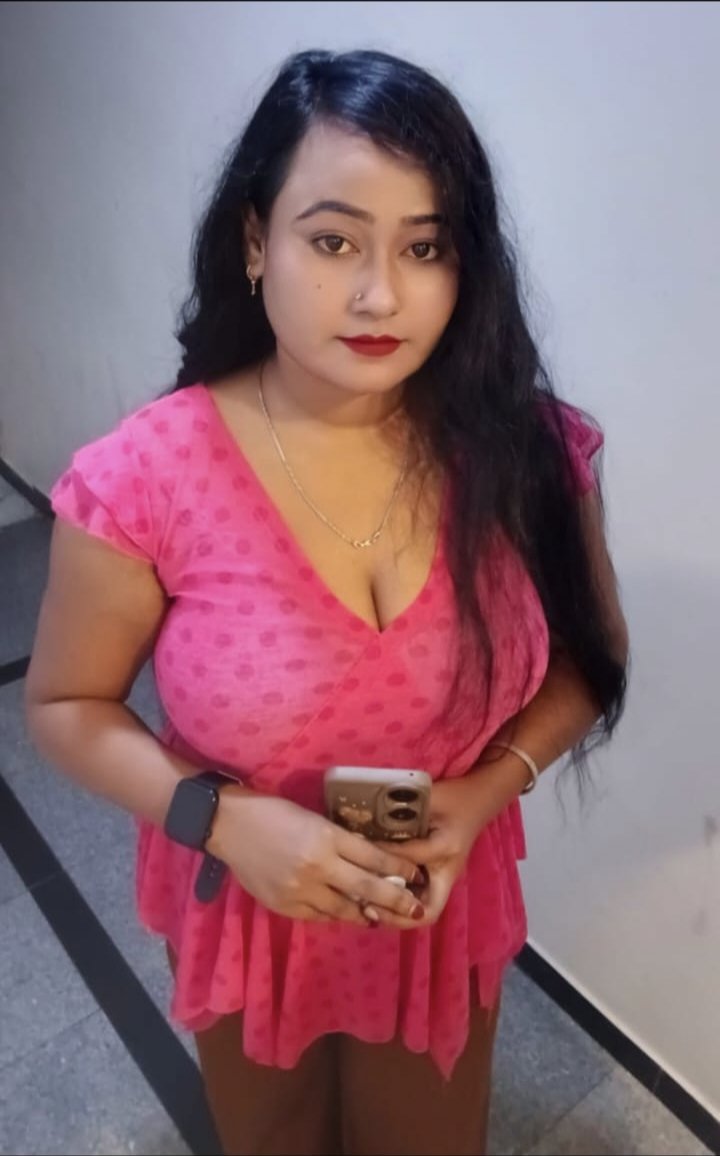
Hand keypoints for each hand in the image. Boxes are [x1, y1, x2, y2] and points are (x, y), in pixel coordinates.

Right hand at [207, 787, 425, 928]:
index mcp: (327, 837)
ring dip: (366, 914)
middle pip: (368, 889)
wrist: (229, 826)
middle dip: (397, 901)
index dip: (400, 868)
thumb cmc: (273, 812)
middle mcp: (318, 867)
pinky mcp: (285, 906)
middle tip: (416, 909)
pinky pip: (319, 917)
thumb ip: (339, 841)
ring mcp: (300, 890)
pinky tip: (345, 915)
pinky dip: (335, 916)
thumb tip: (369, 861)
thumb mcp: (313, 818)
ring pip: (345, 910)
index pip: (374, 857)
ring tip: (381, 916)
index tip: (416, 874)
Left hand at [377, 776, 494, 925]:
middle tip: (367, 907)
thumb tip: (364, 839)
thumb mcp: (427, 804)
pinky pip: (417, 896)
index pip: (413, 870)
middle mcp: (446, 873)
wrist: (478, 797)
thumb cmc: (453, 798)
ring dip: (395, 912)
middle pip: (426, 912)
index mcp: (446, 853)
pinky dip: (397, 898)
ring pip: (421, 909)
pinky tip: (376, 890)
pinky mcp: (435, 875)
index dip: (390, 874)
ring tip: (366, 903)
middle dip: (396, 916)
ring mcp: (442, 878)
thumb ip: (401, 821)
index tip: (368, 875)